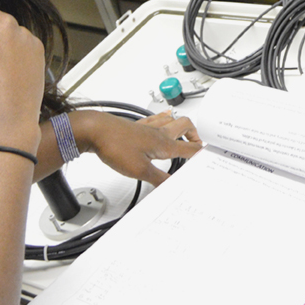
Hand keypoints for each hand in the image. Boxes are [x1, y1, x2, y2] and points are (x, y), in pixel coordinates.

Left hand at [70, 110, 200, 184]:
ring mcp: (147, 127)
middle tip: (199, 144)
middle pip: (185, 126)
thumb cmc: (115, 146)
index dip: (202, 152)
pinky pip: (156, 119)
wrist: (95, 131)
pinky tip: (163, 118)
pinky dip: (164, 119)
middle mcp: (159, 132)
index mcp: (164, 144)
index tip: (210, 156)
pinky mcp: (136, 125)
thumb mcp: (140, 170)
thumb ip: (159, 179)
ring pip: (172, 120)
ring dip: (182, 125)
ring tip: (186, 131)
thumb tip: (173, 186)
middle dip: (196, 135)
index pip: (190, 148)